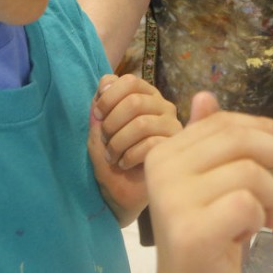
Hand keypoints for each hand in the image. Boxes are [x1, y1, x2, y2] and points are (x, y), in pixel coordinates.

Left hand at [88, 74, 180, 223]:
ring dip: (118, 142)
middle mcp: (163, 106)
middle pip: (134, 101)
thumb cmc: (110, 156)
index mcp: (145, 94)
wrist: (119, 191)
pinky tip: (125, 163)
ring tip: (113, 155)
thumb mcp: (97, 126)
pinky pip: (150, 144)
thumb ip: (100, 103)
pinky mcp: (175, 149)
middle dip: (111, 123)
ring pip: (141, 124)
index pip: (129, 80)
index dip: (108, 97)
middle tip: (105, 140)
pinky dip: (129, 155)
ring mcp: (172, 126)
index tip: (97, 115)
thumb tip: (106, 84)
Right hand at [139, 93, 272, 272]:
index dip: (260, 124)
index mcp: (163, 152)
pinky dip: (261, 217)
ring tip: (270, 216)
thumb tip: (206, 95)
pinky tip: (253, 233)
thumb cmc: (207, 238)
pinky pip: (247, 203)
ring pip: (249, 171)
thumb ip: (208, 141)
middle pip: (237, 139)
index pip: (221, 122)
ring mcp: (173, 200)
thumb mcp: (210, 183)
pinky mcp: (193, 231)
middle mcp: (161, 169)